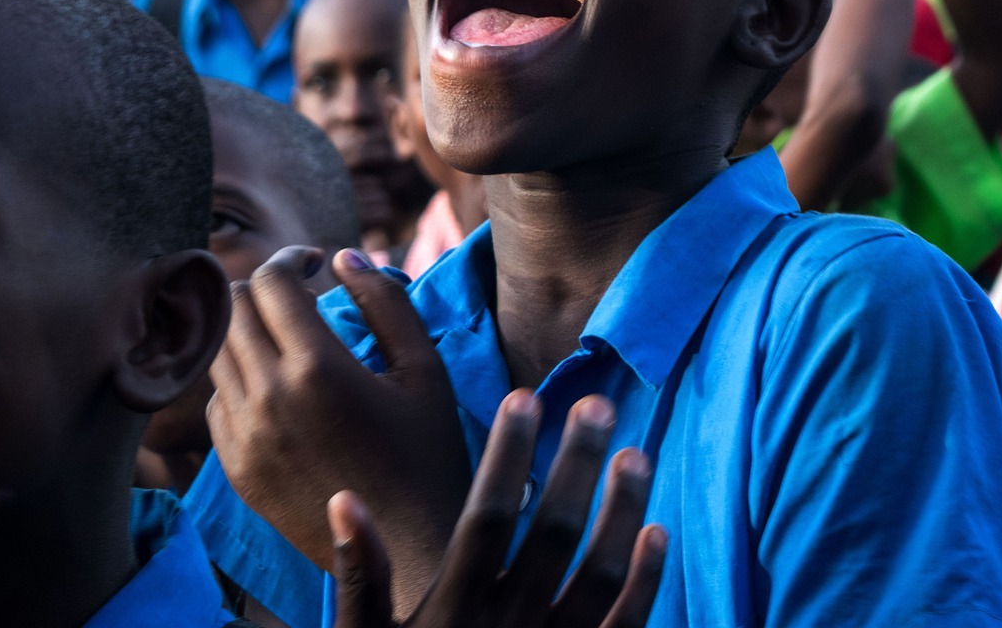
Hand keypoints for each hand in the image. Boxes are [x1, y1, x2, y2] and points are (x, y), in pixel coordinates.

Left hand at [208, 247, 469, 616]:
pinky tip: (280, 386)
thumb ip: (386, 301)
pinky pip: (217, 401)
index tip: (316, 263)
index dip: (291, 257)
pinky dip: (240, 378)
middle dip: (265, 288)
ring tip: (289, 337)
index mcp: (318, 368)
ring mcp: (244, 438)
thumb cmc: (428, 452)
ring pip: (216, 352)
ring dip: (248, 330)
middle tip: (301, 294)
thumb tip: (344, 255)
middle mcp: (268, 399)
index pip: (270, 281)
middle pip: (232, 308)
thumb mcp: (424, 369)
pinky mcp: (236, 469)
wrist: (405, 548)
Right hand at [330, 391, 667, 627]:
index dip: (506, 454)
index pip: (486, 516)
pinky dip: (645, 581)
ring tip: (636, 451)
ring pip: (599, 572)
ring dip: (622, 508)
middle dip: (575, 462)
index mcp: (452, 612)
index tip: (522, 395)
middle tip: (596, 402)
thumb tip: (345, 499)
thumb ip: (359, 578)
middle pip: (552, 531)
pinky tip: (656, 530)